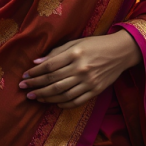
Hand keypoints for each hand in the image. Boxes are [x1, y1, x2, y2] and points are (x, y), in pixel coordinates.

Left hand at [20, 32, 141, 108]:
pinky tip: (54, 103)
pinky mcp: (95, 91)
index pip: (49, 66)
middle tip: (24, 89)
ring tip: (35, 97)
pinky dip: (63, 104)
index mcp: (75, 54)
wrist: (121, 52)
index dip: (35, 72)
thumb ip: (57, 52)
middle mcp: (81, 68)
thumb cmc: (96, 44)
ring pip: (62, 93)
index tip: (25, 76)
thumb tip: (37, 61)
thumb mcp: (76, 42)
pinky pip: (76, 101)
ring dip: (46, 96)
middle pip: (53, 81)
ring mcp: (88, 81)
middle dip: (36, 86)